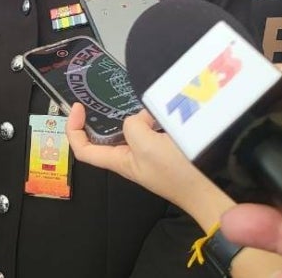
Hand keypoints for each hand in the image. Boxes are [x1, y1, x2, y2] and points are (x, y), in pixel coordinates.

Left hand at [66, 103, 220, 211]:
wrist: (208, 187)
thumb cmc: (175, 172)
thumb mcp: (145, 145)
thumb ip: (133, 126)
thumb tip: (140, 118)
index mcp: (118, 161)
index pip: (83, 149)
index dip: (74, 129)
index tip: (78, 107)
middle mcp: (129, 157)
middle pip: (105, 135)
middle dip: (103, 115)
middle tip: (104, 95)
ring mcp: (147, 152)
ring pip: (130, 127)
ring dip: (131, 113)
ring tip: (135, 100)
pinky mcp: (164, 147)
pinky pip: (150, 127)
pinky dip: (151, 116)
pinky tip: (158, 108)